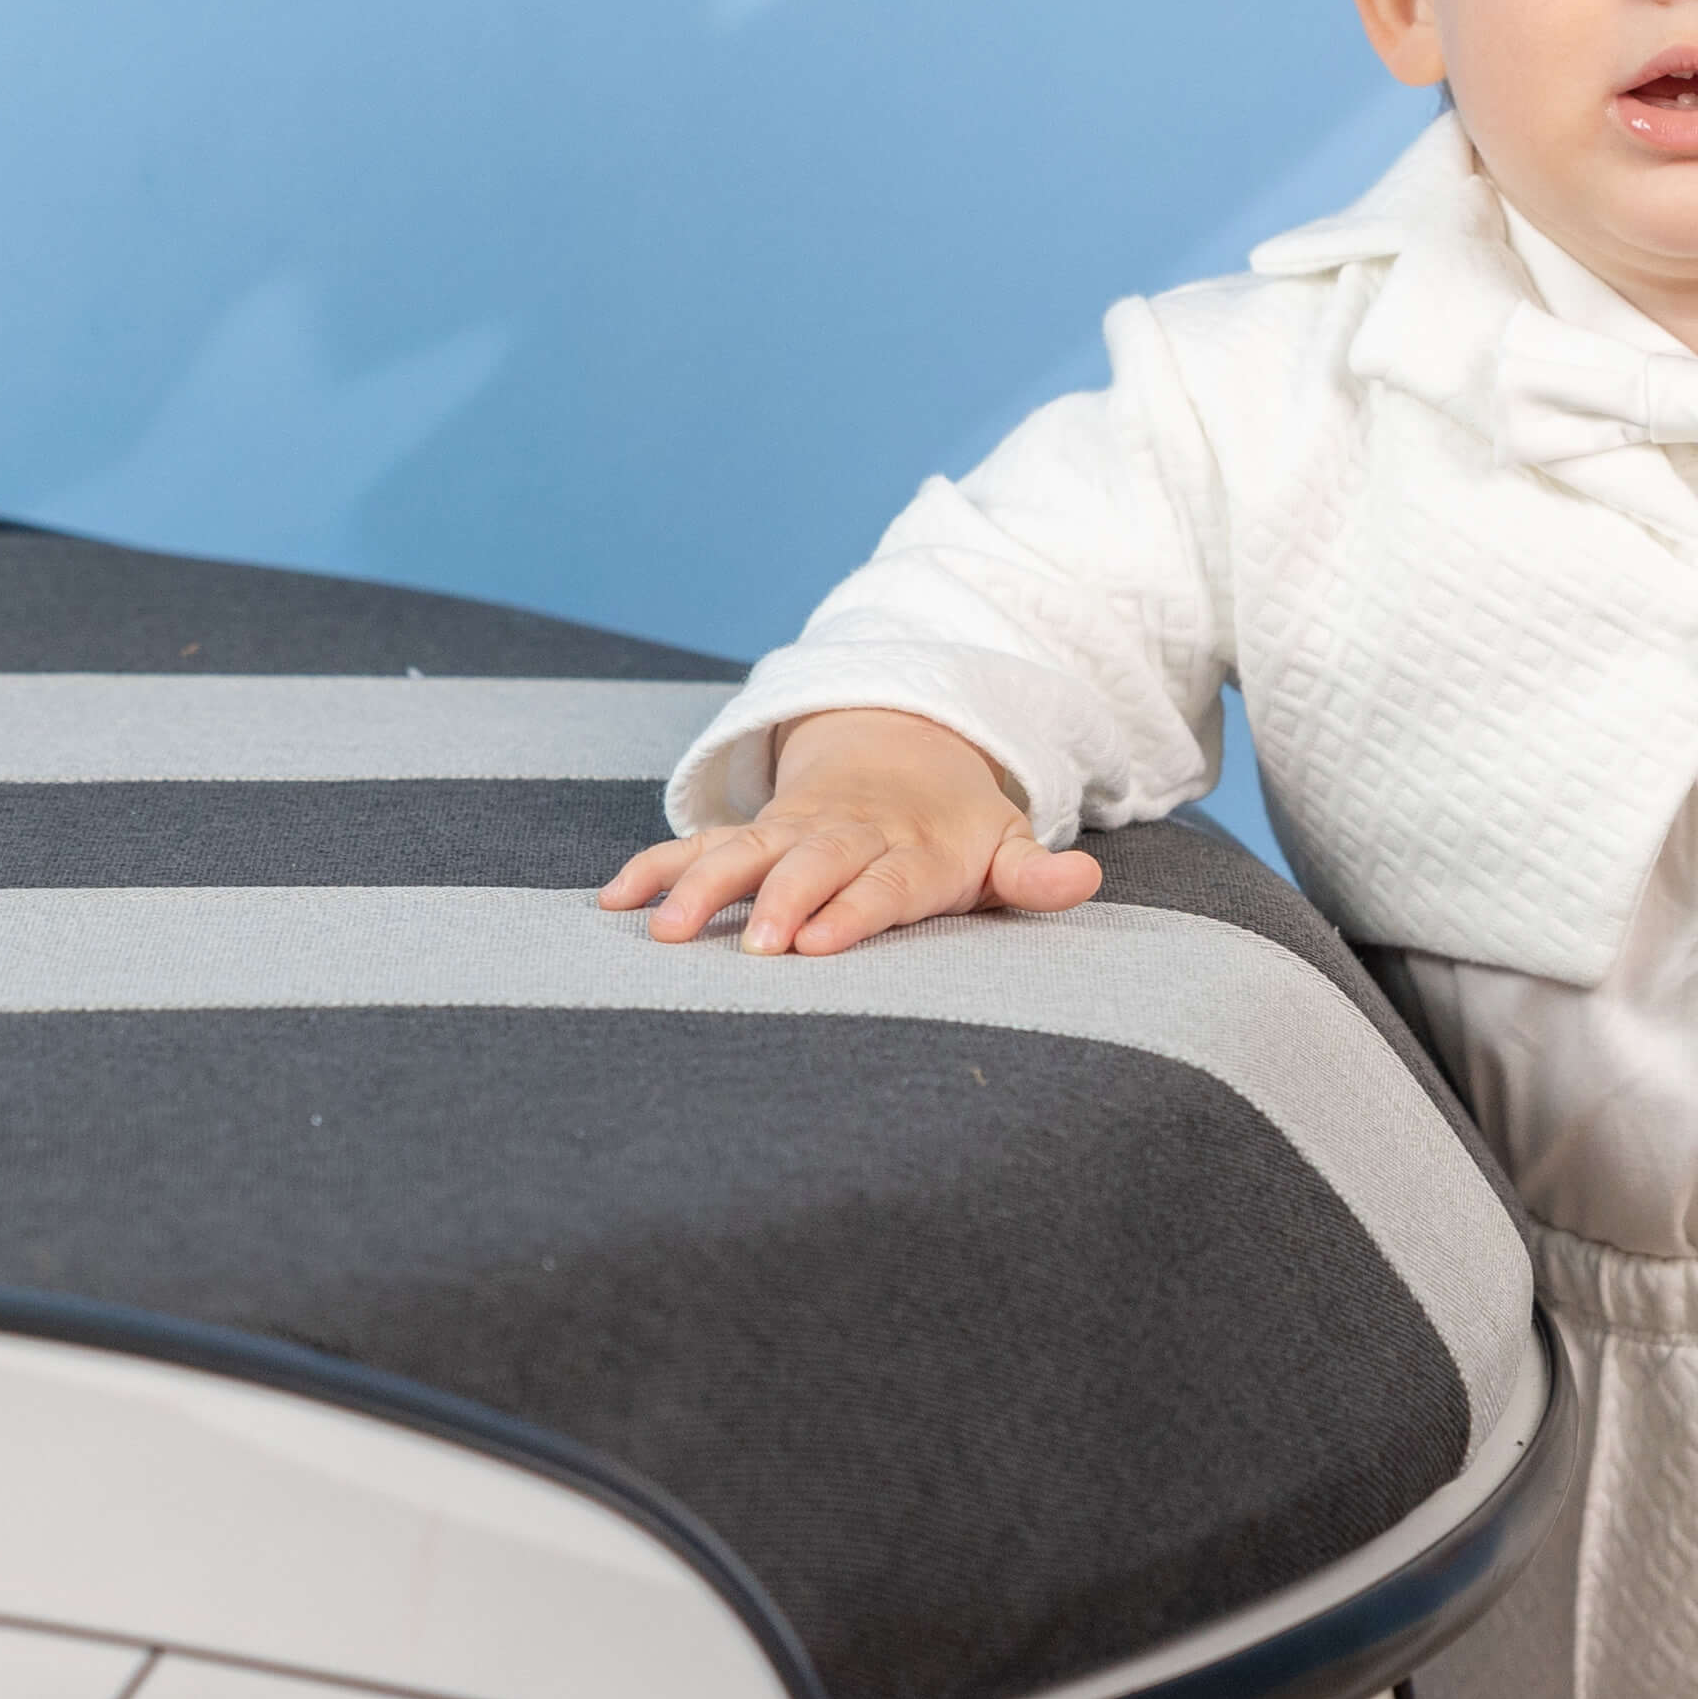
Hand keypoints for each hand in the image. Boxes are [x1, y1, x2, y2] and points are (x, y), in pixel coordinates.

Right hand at [599, 708, 1101, 954]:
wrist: (906, 751)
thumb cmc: (955, 829)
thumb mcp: (1005, 846)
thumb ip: (1038, 874)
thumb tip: (1087, 877)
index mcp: (909, 849)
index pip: (883, 882)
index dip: (852, 910)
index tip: (819, 945)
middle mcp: (843, 836)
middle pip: (808, 866)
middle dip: (779, 902)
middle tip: (750, 948)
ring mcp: (792, 831)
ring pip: (741, 853)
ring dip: (700, 887)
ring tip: (661, 930)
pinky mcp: (752, 834)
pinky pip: (695, 846)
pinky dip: (653, 867)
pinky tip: (610, 901)